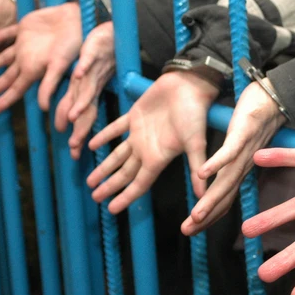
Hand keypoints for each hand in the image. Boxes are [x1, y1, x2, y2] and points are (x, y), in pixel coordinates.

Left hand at [0, 3, 81, 113]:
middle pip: (8, 76)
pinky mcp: (26, 28)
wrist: (76, 20)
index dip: (5, 99)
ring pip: (5, 56)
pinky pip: (10, 33)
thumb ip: (49, 85)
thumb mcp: (59, 66)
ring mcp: (25, 44)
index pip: (16, 89)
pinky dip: (1, 36)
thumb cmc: (70, 45)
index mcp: (33, 69)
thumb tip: (43, 108)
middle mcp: (28, 59)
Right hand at [56, 21, 115, 158]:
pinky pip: (88, 58)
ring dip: (80, 101)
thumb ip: (74, 99)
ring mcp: (93, 68)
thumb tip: (66, 120)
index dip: (80, 133)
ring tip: (73, 116)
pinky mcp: (93, 49)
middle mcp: (91, 84)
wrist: (113, 33)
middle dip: (81, 127)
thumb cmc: (101, 59)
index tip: (74, 151)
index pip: (85, 117)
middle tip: (74, 144)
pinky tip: (78, 74)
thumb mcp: (87, 82)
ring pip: (87, 88)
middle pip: (86, 109)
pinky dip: (84, 66)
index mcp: (91, 92)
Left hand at [86, 71, 218, 213]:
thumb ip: (196, 167)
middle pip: (125, 173)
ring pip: (117, 154)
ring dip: (104, 166)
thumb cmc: (194, 115)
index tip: (111, 209)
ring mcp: (140, 133)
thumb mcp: (195, 143)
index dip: (125, 197)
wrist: (190, 85)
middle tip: (94, 197)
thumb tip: (203, 195)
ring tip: (90, 180)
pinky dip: (104, 136)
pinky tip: (91, 144)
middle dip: (110, 185)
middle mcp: (148, 148)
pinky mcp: (135, 115)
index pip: (139, 184)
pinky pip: (115, 129)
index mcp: (158, 158)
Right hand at [181, 79, 286, 234]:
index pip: (224, 199)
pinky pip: (230, 151)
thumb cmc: (253, 120)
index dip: (208, 216)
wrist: (275, 97)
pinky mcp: (244, 132)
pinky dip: (216, 163)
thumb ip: (226, 163)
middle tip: (186, 231)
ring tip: (195, 215)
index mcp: (240, 170)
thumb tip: (212, 175)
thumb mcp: (237, 146)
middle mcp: (242, 166)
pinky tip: (202, 173)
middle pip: (223, 196)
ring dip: (210, 200)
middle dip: (205, 217)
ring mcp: (245, 151)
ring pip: (226, 180)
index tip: (191, 229)